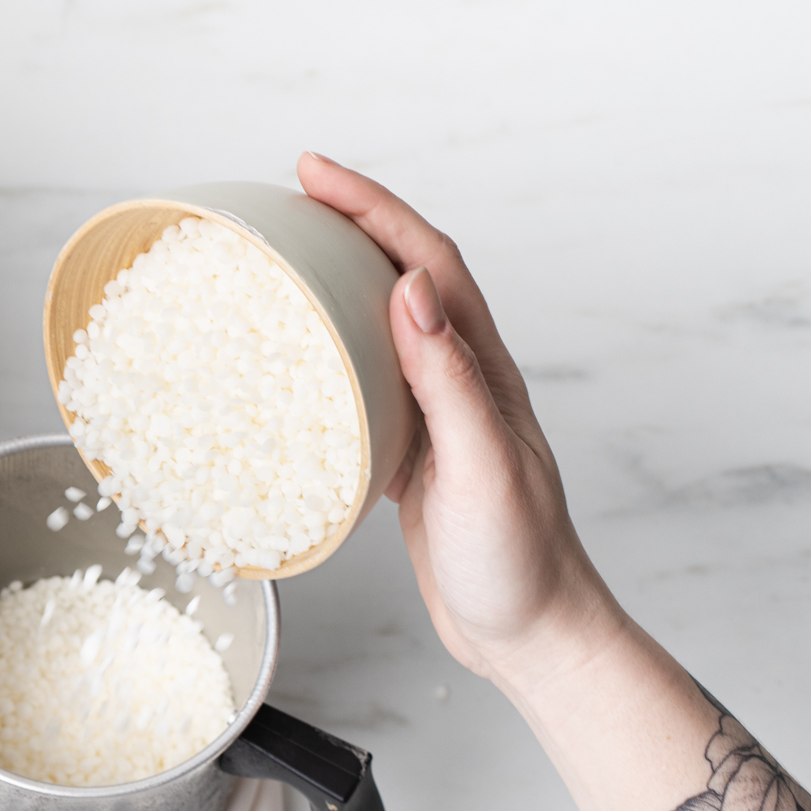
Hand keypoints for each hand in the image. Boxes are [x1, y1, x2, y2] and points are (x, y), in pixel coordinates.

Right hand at [295, 153, 623, 694]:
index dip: (373, 207)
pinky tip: (290, 361)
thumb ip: (450, 380)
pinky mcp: (410, 454)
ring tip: (279, 259)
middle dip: (349, 223)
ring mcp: (435, 415)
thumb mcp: (483, 467)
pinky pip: (363, 382)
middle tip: (285, 197)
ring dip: (335, 280)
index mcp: (484, 369)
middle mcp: (461, 379)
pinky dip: (326, 354)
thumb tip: (412, 289)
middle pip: (402, 274)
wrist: (531, 636)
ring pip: (379, 324)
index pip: (427, 262)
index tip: (314, 173)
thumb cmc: (520, 562)